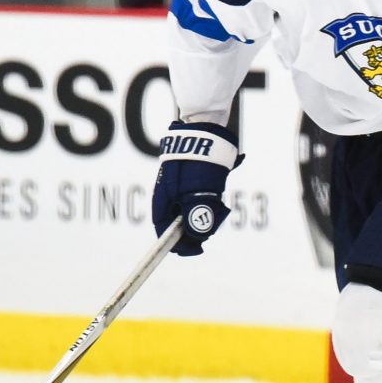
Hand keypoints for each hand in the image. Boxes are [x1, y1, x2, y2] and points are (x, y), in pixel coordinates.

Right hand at [151, 121, 241, 255]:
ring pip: (191, 211)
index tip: (194, 251)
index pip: (164, 232)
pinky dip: (210, 202)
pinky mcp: (193, 181)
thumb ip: (194, 218)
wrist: (203, 132)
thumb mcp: (195, 195)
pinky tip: (219, 197)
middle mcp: (169, 196)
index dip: (178, 245)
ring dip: (206, 214)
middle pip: (179, 224)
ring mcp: (180, 188)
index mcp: (162, 201)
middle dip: (196, 229)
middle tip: (213, 226)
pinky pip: (200, 199)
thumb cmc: (196, 164)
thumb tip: (197, 237)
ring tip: (219, 207)